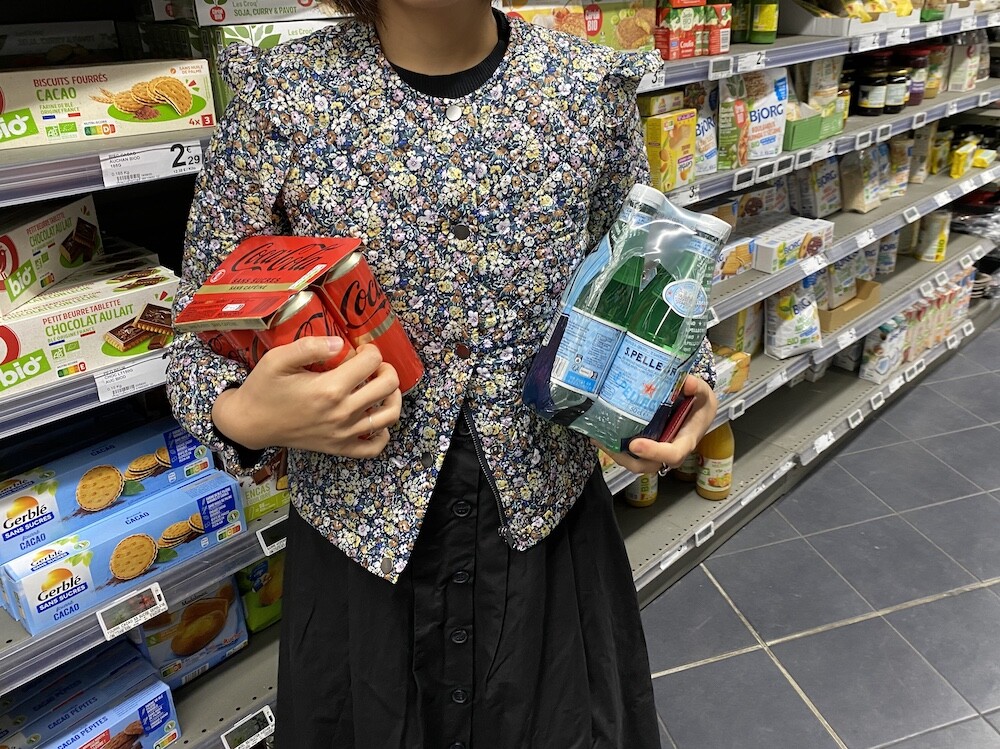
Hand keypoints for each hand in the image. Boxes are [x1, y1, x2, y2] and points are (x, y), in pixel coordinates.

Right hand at [212, 338, 401, 457]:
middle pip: (388, 386)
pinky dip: (382, 433)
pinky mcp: (339, 448)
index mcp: (329, 389)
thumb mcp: (278, 358)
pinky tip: (373, 418)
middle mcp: (342, 413)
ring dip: (393, 397)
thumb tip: (341, 343)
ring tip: (380, 387)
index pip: (372, 362)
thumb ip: (310, 346)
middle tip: (372, 366)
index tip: (359, 349)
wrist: (251, 423)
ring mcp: (344, 433)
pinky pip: (375, 447)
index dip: (370, 350)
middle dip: (386, 369)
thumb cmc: (264, 388)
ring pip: (390, 415)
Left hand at [594, 374, 717, 474]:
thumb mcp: (703, 393)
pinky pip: (629, 454)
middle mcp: (669, 450)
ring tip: (598, 438)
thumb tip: (688, 382)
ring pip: (634, 462)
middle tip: (606, 442)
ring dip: (615, 454)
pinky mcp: (645, 446)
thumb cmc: (699, 404)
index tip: (635, 444)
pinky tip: (599, 434)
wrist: (697, 410)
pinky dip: (614, 447)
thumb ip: (698, 388)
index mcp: (685, 441)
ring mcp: (656, 451)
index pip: (672, 454)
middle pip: (647, 465)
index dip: (654, 452)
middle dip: (625, 458)